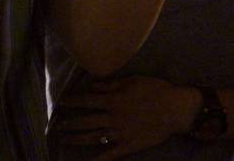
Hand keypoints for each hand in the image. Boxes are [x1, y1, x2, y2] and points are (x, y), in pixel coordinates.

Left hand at [55, 76, 198, 158]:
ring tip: (64, 139)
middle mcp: (113, 118)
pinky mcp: (128, 145)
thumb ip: (110, 84)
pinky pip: (110, 154)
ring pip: (93, 137)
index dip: (72, 102)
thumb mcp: (132, 81)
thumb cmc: (155, 90)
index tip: (62, 103)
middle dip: (70, 123)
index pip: (86, 101)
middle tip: (58, 125)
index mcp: (113, 100)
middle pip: (85, 121)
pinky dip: (98, 160)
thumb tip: (91, 85)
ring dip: (77, 139)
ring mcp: (119, 133)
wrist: (175, 109)